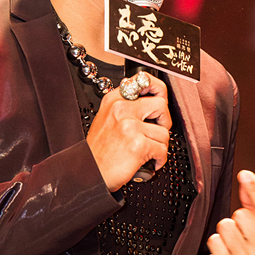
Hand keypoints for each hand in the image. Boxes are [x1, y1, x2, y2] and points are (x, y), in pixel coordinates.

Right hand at [86, 73, 170, 191]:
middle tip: (158, 131)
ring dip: (160, 145)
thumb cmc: (98, 151)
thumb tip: (149, 101)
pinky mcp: (138, 144)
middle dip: (165, 120)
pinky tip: (150, 162)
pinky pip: (162, 149)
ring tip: (149, 152)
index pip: (142, 82)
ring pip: (164, 132)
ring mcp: (130, 126)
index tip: (161, 96)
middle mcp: (121, 109)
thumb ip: (124, 108)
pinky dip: (159, 159)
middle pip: (160, 104)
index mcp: (113, 100)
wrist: (89, 173)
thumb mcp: (105, 119)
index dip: (158, 89)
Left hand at [207, 170, 254, 254]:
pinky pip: (214, 240)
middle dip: (237, 221)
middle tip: (241, 236)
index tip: (244, 174)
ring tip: (231, 244)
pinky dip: (215, 243)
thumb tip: (247, 176)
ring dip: (224, 232)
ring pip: (225, 226)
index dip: (254, 190)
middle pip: (241, 215)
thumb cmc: (254, 250)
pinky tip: (223, 253)